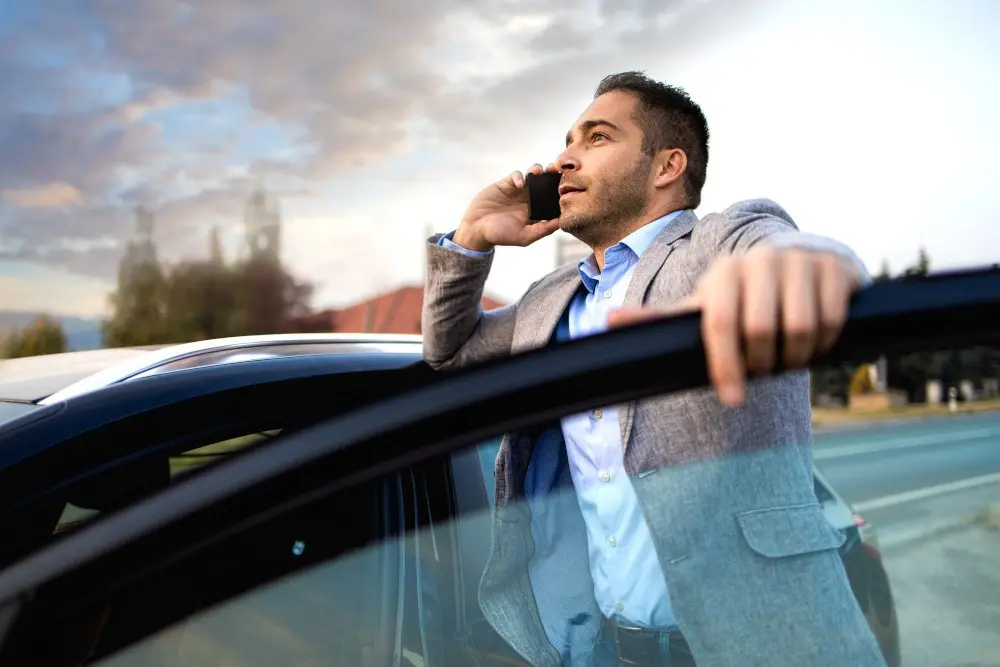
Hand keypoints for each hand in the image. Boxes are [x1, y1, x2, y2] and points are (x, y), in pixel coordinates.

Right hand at [453, 163, 561, 251]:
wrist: (476, 229)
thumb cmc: (500, 236)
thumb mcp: (524, 236)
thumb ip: (543, 230)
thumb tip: (562, 222)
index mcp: (536, 212)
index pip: (552, 199)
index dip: (560, 192)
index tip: (567, 188)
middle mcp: (529, 200)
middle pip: (545, 184)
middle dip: (552, 176)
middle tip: (557, 172)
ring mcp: (518, 191)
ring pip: (533, 176)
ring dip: (538, 171)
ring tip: (541, 171)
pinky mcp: (505, 184)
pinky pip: (516, 175)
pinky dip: (519, 176)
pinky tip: (519, 184)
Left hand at [607, 246, 864, 406]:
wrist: (799, 263)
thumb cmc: (743, 297)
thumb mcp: (703, 306)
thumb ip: (661, 320)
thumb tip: (607, 320)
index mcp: (724, 273)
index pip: (720, 324)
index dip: (725, 366)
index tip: (731, 398)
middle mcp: (762, 260)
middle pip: (761, 330)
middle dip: (762, 363)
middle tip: (764, 371)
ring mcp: (801, 260)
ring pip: (800, 326)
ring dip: (796, 356)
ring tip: (789, 359)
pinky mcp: (837, 267)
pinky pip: (833, 317)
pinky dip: (825, 341)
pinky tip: (817, 342)